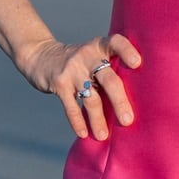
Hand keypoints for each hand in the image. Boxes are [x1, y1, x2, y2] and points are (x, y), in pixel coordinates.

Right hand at [18, 33, 140, 139]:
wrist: (41, 56)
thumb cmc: (80, 63)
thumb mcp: (94, 56)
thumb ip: (111, 70)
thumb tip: (136, 103)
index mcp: (100, 47)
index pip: (116, 43)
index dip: (127, 51)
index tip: (137, 63)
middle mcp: (87, 55)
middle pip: (108, 79)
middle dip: (119, 101)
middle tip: (127, 121)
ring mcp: (72, 69)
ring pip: (91, 97)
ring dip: (98, 119)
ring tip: (103, 136)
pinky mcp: (59, 83)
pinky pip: (71, 106)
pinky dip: (78, 121)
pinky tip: (83, 133)